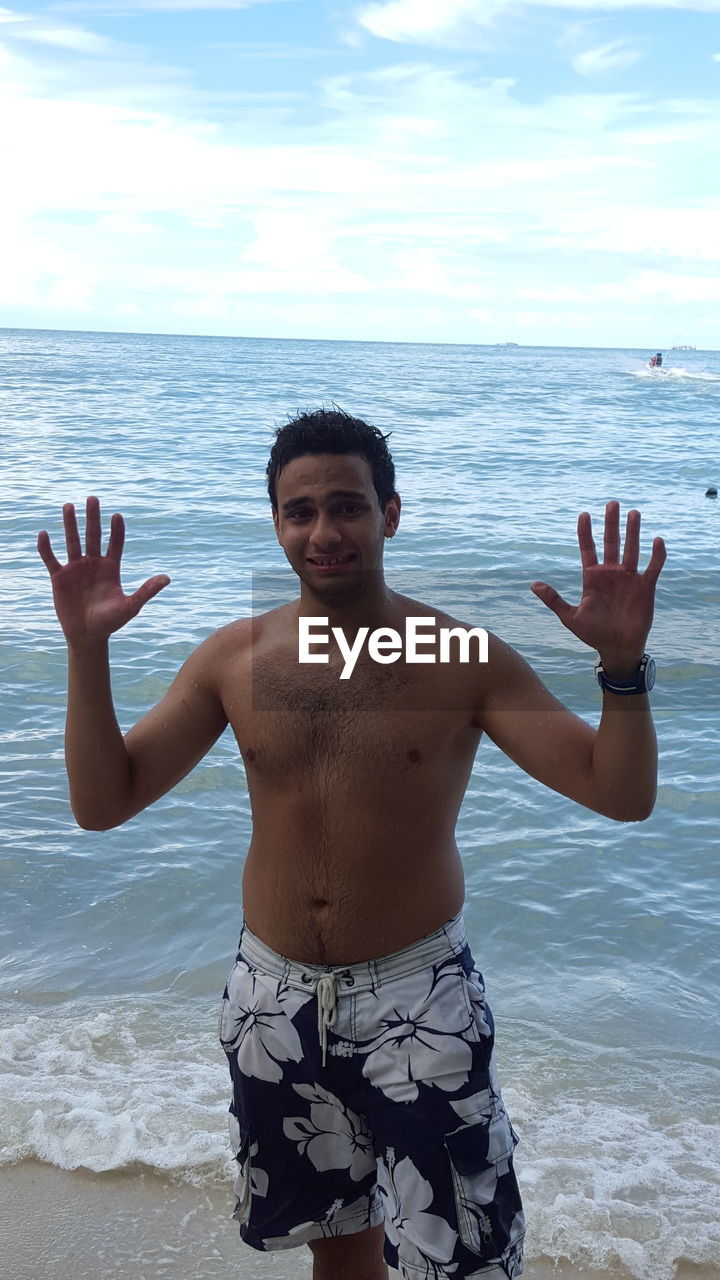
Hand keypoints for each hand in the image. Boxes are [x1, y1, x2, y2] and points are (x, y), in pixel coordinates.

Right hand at [37, 497, 169, 650]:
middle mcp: (93, 564)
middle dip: (93, 518)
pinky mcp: (59, 577)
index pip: (115, 543)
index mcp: (111, 568)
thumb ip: (147, 591)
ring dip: (70, 524)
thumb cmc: (111, 622)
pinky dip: (47, 548)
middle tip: (93, 498)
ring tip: (68, 506)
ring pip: (72, 542)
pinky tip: (44, 534)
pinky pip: (51, 559)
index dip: (116, 530)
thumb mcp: (131, 606)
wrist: (87, 635)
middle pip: (93, 536)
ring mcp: (76, 569)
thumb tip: (167, 578)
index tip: (117, 515)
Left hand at [530, 501, 665, 674]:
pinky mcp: (645, 587)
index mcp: (592, 577)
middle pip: (611, 542)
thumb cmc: (593, 633)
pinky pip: (652, 567)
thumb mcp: (570, 617)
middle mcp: (611, 573)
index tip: (583, 514)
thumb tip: (532, 585)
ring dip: (633, 532)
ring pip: (632, 549)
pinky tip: (656, 541)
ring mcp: (629, 578)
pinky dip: (656, 555)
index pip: (587, 549)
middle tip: (612, 503)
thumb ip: (553, 600)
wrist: (616, 648)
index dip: (585, 532)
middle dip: (611, 523)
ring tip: (633, 513)